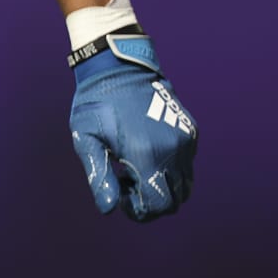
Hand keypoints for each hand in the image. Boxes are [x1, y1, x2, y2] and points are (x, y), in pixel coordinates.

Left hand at [69, 33, 196, 221]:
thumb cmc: (96, 103)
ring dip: (162, 187)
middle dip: (151, 202)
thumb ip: (99, 176)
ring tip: (133, 168)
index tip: (121, 196)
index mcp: (146, 153)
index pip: (158, 205)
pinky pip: (187, 166)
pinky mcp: (191, 132)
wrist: (118, 66)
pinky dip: (170, 171)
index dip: (140, 211)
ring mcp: (185, 140)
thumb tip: (109, 209)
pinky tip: (144, 153)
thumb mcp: (86, 139)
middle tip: (125, 183)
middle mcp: (173, 149)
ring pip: (184, 186)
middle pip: (174, 200)